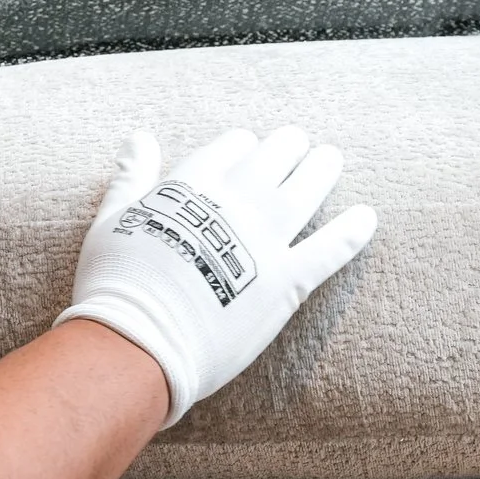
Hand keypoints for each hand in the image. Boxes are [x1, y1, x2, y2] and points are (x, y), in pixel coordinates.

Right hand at [55, 127, 375, 427]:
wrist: (139, 341)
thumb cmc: (115, 284)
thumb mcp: (112, 219)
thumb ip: (130, 176)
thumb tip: (138, 136)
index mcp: (193, 185)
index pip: (231, 147)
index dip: (242, 146)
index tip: (248, 147)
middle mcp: (235, 203)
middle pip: (273, 158)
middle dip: (288, 147)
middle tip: (299, 142)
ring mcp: (264, 240)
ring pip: (306, 190)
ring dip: (322, 169)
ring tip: (331, 157)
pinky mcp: (287, 281)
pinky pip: (330, 249)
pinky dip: (352, 232)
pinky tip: (367, 217)